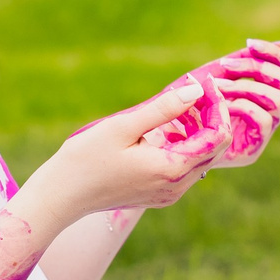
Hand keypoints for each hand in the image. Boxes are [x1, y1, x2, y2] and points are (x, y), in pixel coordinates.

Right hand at [29, 78, 224, 219]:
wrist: (62, 196)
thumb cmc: (86, 159)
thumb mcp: (123, 127)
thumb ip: (163, 109)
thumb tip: (196, 90)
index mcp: (171, 170)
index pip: (218, 137)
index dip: (218, 108)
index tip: (204, 83)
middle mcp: (176, 187)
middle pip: (215, 148)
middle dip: (211, 117)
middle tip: (194, 88)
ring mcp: (169, 194)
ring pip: (201, 158)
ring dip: (198, 130)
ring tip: (179, 105)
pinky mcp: (159, 194)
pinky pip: (185, 167)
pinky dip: (185, 145)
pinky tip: (167, 128)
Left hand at [173, 38, 279, 168]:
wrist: (164, 139)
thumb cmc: (189, 105)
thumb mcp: (219, 76)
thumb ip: (244, 61)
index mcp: (264, 96)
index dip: (274, 54)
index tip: (248, 43)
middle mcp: (270, 115)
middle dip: (258, 68)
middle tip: (226, 65)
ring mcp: (262, 134)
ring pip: (278, 100)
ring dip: (245, 86)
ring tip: (217, 85)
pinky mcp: (251, 151)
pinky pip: (263, 120)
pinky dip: (242, 105)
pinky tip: (220, 104)